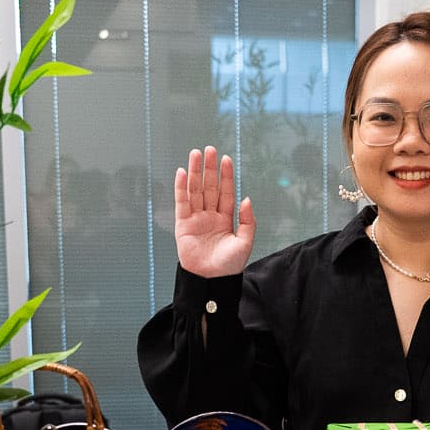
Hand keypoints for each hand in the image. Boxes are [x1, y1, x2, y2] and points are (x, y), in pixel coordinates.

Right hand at [174, 146, 255, 278]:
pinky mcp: (183, 225)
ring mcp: (196, 219)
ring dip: (195, 172)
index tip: (226, 159)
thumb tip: (247, 198)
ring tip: (196, 154)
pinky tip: (183, 172)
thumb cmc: (229, 266)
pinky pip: (182, 203)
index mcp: (226, 219)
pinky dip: (181, 188)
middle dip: (210, 168)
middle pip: (209, 187)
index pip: (226, 192)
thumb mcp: (244, 243)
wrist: (211, 281)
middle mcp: (210, 216)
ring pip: (195, 191)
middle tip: (210, 149)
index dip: (226, 176)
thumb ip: (247, 221)